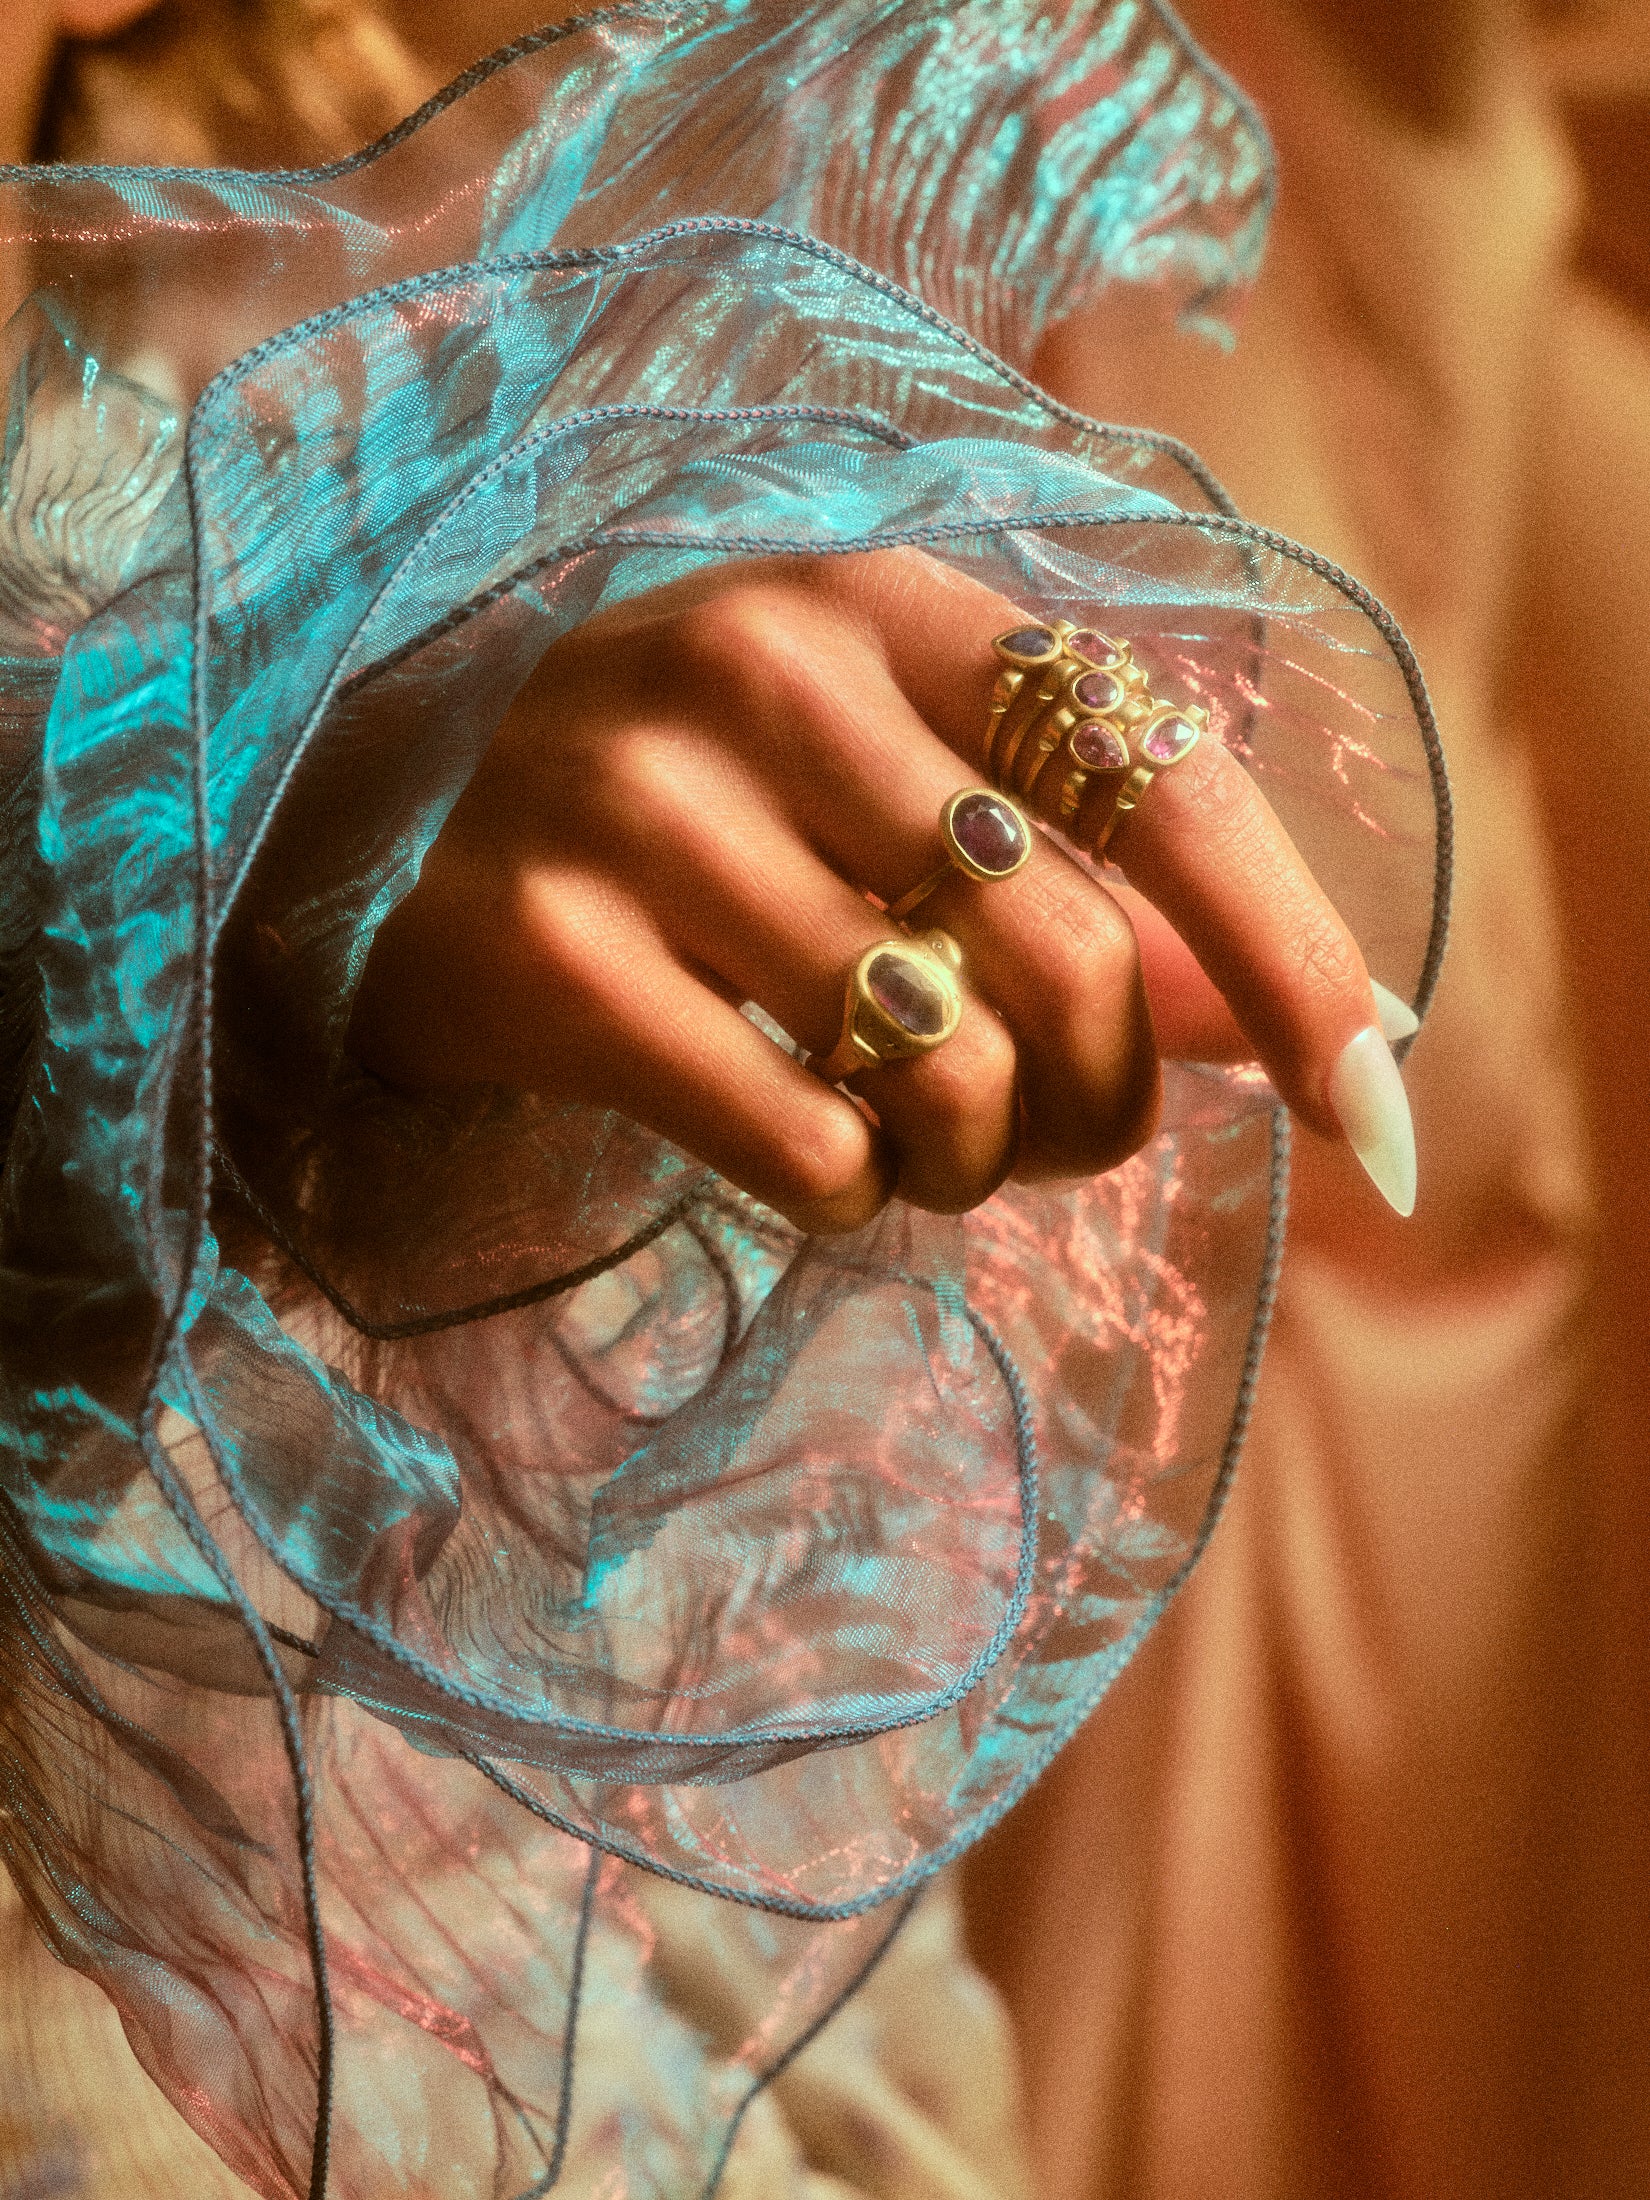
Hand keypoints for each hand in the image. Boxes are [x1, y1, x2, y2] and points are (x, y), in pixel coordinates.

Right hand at [349, 548, 1414, 1230]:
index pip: (1164, 779)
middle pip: (1071, 960)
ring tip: (918, 1147)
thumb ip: (1103, 884)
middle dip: (1100, 1106)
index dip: (1294, 963)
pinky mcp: (548, 953)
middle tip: (1047, 1140)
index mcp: (891, 603)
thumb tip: (1325, 1025)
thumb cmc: (696, 813)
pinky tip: (814, 1162)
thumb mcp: (892, 789)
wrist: (383, 829)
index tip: (1377, 1124)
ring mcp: (644, 804)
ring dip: (971, 1161)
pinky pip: (805, 1143)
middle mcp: (769, 668)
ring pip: (945, 1065)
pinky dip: (851, 1195)